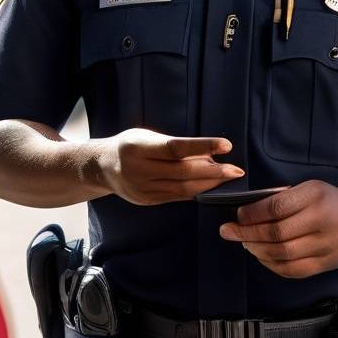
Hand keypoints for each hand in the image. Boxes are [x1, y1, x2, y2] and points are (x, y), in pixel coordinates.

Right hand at [99, 128, 242, 205]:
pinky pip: (177, 198)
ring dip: (209, 185)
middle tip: (236, 170)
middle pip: (183, 173)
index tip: (227, 145)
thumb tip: (208, 154)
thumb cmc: (130, 145)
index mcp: (138, 148)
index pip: (176, 147)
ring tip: (228, 178)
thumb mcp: (146, 137)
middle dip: (214, 172)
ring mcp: (142, 189)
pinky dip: (196, 192)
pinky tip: (211, 188)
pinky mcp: (147, 201)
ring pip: (183, 189)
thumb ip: (172, 146)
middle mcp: (139, 170)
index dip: (203, 146)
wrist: (101, 167)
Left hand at [218, 180, 337, 278]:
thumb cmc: (331, 201)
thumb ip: (283, 199)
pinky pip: (292, 270)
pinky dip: (271, 265)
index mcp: (315, 196)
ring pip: (282, 255)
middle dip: (246, 234)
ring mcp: (325, 246)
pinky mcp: (326, 264)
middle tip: (229, 232)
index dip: (252, 214)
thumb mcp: (310, 188)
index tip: (237, 215)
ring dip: (256, 250)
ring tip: (245, 243)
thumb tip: (247, 213)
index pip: (276, 207)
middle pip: (276, 234)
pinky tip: (261, 256)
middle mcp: (321, 221)